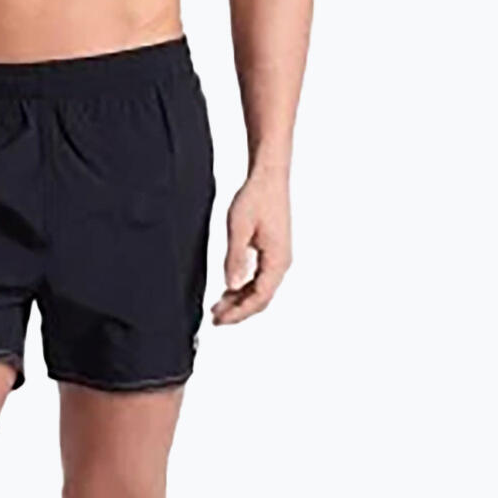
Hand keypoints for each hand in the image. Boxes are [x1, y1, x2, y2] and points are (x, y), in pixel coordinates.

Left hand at [210, 169, 289, 325]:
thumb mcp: (239, 228)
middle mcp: (281, 263)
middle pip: (261, 298)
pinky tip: (228, 290)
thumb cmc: (256, 198)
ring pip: (260, 289)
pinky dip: (244, 287)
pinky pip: (259, 278)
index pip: (259, 298)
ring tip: (218, 307)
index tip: (220, 319)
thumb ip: (235, 259)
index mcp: (277, 260)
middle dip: (238, 311)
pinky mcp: (272, 251)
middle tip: (215, 319)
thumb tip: (231, 286)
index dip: (239, 312)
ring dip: (240, 300)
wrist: (269, 177)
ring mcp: (278, 258)